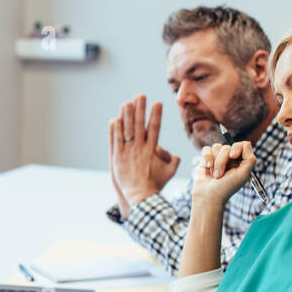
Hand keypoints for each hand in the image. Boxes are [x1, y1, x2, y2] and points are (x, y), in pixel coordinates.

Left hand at [109, 95, 180, 213]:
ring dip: (127, 115)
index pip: (155, 128)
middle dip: (141, 109)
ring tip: (127, 102)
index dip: (156, 115)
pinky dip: (115, 130)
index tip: (158, 102)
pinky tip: (115, 119)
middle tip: (141, 95)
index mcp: (152, 150)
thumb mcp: (169, 173)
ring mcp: (128, 152)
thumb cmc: (156, 185)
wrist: (141, 196)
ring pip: (126, 130)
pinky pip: (116, 141)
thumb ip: (173, 162)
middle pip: (140, 124)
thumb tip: (176, 156)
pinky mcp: (117, 158)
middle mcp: (140, 148)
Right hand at [190, 140, 255, 206]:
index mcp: (241, 162)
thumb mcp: (243, 175)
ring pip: (217, 147)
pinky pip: (206, 149)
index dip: (237, 148)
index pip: (243, 145)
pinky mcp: (207, 159)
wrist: (208, 196)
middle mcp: (231, 159)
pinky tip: (207, 167)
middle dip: (222, 160)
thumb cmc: (226, 188)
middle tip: (220, 174)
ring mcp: (218, 158)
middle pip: (228, 146)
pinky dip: (206, 157)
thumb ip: (250, 159)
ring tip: (214, 174)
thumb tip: (246, 144)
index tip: (233, 156)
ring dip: (215, 162)